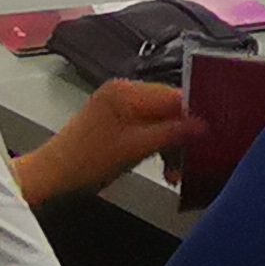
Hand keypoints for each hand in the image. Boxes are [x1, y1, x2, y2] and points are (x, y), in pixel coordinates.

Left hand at [36, 77, 189, 200]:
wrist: (53, 175)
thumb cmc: (85, 162)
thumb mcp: (135, 149)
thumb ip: (171, 134)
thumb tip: (202, 125)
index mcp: (126, 92)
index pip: (174, 95)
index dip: (195, 114)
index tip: (211, 134)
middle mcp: (122, 91)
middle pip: (168, 106)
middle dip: (182, 134)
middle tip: (191, 159)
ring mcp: (117, 103)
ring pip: (159, 118)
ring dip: (169, 143)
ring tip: (174, 170)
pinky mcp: (114, 117)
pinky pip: (146, 125)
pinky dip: (155, 143)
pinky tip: (161, 163)